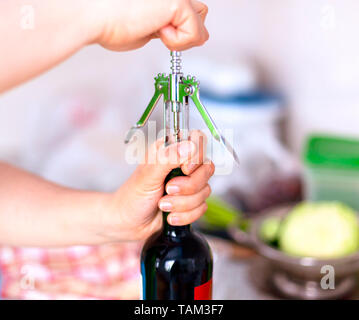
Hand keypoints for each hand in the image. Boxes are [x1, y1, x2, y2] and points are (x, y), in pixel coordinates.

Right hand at [90, 0, 208, 50]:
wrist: (93, 17)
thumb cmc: (109, 21)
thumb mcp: (145, 24)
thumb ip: (165, 25)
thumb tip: (178, 34)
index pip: (188, 9)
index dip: (178, 26)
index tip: (158, 31)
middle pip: (201, 10)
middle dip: (187, 29)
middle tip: (161, 34)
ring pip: (202, 20)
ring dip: (183, 36)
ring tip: (157, 32)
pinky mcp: (178, 1)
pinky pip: (195, 33)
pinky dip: (177, 43)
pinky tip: (156, 32)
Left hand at [100, 131, 214, 240]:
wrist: (129, 224)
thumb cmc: (133, 196)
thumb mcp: (148, 174)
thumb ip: (168, 157)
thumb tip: (189, 146)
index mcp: (170, 150)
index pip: (198, 140)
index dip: (196, 156)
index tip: (184, 169)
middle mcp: (182, 164)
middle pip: (207, 168)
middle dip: (188, 186)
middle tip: (167, 189)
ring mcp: (189, 183)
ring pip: (205, 191)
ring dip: (182, 203)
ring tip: (163, 204)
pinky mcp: (192, 201)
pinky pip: (202, 207)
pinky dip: (185, 215)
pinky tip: (170, 215)